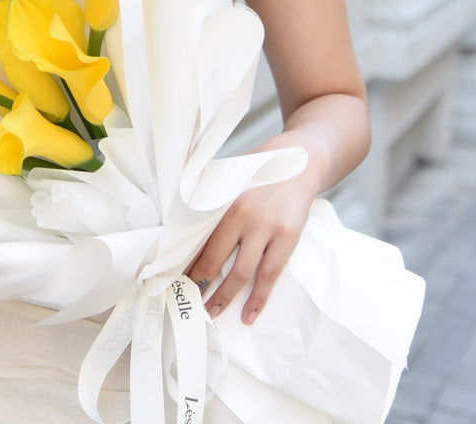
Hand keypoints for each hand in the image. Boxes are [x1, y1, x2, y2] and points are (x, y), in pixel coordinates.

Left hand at [184, 172, 314, 325]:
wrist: (299, 161)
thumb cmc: (259, 171)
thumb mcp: (230, 177)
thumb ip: (212, 199)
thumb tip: (186, 228)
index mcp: (225, 200)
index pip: (200, 239)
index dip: (187, 262)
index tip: (175, 279)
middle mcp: (244, 215)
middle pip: (217, 259)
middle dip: (201, 284)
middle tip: (189, 301)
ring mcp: (268, 228)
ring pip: (243, 273)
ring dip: (226, 297)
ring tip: (213, 314)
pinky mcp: (288, 238)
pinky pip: (270, 275)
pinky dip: (258, 299)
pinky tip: (249, 315)